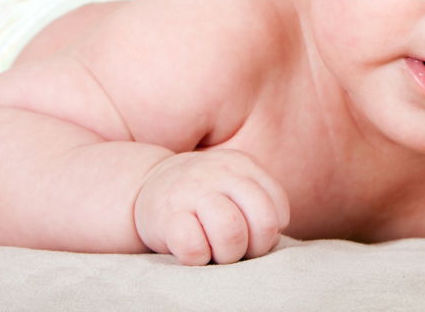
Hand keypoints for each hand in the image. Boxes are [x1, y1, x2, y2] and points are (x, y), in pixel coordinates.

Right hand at [133, 149, 289, 264]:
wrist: (148, 184)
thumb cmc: (203, 195)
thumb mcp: (235, 185)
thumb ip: (259, 203)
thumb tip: (272, 236)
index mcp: (243, 165)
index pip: (276, 210)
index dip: (268, 234)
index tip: (249, 235)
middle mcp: (220, 173)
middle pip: (263, 222)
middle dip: (255, 247)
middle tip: (236, 249)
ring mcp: (191, 192)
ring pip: (232, 233)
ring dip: (227, 254)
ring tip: (214, 251)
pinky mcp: (165, 216)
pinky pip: (194, 248)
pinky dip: (198, 257)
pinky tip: (192, 250)